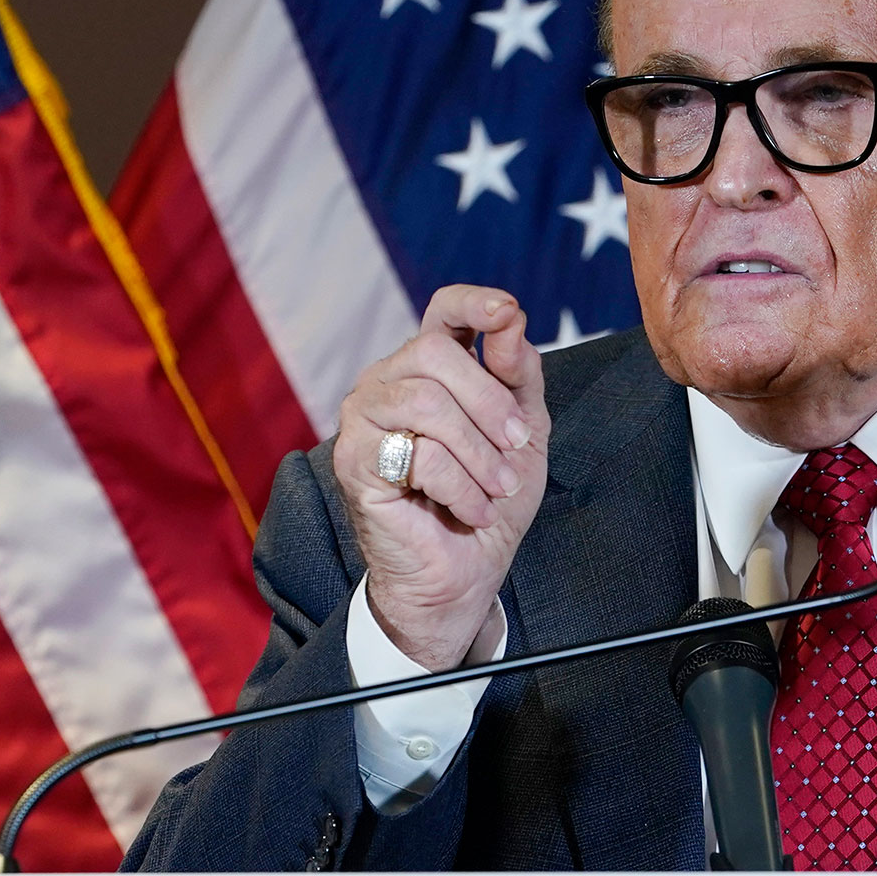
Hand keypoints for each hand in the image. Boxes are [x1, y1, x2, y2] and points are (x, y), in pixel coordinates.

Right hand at [331, 286, 549, 670]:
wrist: (463, 573)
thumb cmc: (488, 501)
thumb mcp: (523, 435)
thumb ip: (518, 377)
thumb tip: (512, 324)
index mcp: (429, 370)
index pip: (443, 311)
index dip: (474, 302)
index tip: (509, 312)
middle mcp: (388, 382)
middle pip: (434, 353)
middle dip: (488, 401)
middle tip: (516, 446)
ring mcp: (363, 419)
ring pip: (425, 402)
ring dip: (478, 452)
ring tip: (497, 489)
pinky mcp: (354, 462)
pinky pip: (418, 455)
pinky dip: (460, 488)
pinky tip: (471, 511)